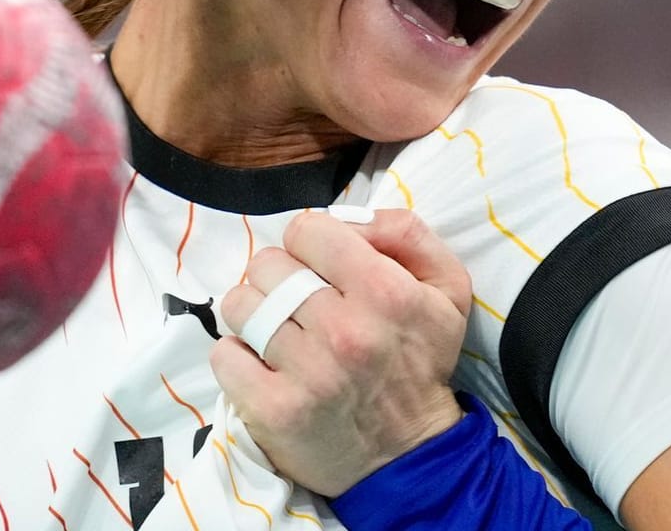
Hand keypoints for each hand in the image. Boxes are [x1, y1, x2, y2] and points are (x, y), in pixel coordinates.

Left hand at [213, 208, 471, 495]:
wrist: (409, 453)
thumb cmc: (421, 361)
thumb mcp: (446, 287)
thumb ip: (407, 233)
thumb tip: (350, 217)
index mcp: (385, 291)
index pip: (308, 230)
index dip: (309, 241)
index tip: (318, 264)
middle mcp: (345, 329)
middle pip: (268, 264)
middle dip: (278, 275)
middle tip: (297, 300)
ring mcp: (307, 372)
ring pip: (240, 305)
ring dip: (252, 313)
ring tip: (275, 329)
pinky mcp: (275, 411)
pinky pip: (224, 356)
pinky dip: (235, 355)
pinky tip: (261, 362)